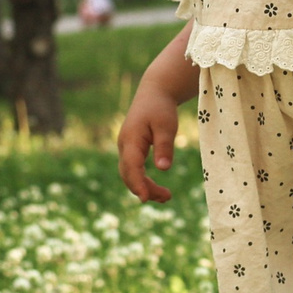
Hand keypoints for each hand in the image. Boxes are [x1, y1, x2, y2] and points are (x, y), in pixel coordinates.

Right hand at [117, 86, 181, 202]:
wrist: (153, 93)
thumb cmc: (161, 108)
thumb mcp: (166, 125)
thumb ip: (164, 146)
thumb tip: (163, 169)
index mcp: (131, 139)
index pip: (132, 166)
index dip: (138, 183)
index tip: (145, 199)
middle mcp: (124, 146)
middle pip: (129, 174)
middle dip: (145, 189)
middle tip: (168, 197)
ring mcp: (126, 148)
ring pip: (130, 174)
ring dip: (145, 187)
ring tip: (167, 197)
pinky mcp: (131, 150)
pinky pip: (134, 170)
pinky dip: (143, 181)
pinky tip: (157, 189)